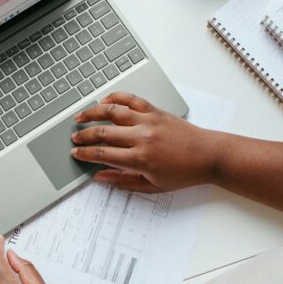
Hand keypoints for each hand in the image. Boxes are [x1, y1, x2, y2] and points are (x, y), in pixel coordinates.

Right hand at [71, 92, 214, 191]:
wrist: (208, 156)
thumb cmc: (183, 173)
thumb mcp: (152, 186)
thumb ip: (123, 182)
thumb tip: (100, 176)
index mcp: (140, 159)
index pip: (103, 154)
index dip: (85, 154)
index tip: (76, 153)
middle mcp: (142, 137)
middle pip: (103, 132)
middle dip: (84, 135)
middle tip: (74, 138)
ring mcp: (148, 121)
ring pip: (112, 112)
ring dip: (92, 113)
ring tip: (80, 116)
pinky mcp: (156, 111)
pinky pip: (131, 99)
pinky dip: (116, 97)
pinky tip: (104, 101)